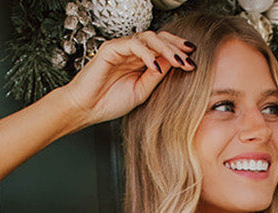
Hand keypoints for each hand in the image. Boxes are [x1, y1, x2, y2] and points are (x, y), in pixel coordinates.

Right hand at [66, 29, 195, 125]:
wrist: (85, 109)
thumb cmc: (109, 102)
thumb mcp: (141, 92)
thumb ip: (156, 77)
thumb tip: (173, 64)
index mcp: (140, 61)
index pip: (162, 48)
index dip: (178, 52)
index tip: (192, 62)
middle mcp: (132, 51)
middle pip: (158, 38)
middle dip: (176, 46)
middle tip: (190, 57)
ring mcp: (121, 48)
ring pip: (148, 38)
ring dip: (165, 48)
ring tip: (178, 61)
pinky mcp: (110, 48)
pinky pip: (132, 44)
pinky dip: (146, 54)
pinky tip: (155, 65)